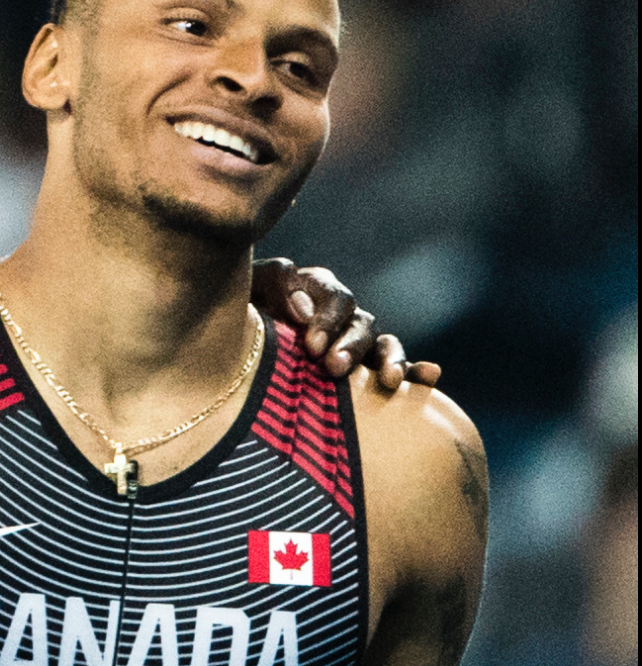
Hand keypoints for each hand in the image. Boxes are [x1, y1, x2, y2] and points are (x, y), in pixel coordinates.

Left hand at [251, 259, 441, 389]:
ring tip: (389, 381)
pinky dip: (417, 370)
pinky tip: (431, 375)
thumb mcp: (248, 289)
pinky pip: (398, 367)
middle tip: (334, 367)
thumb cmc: (240, 311)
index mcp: (315, 289)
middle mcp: (341, 313)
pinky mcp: (367, 368)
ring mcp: (356, 340)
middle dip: (350, 346)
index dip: (326, 320)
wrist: (234, 346)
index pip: (333, 298)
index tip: (311, 345)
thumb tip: (303, 307)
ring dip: (389, 359)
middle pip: (360, 323)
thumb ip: (273, 285)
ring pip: (382, 344)